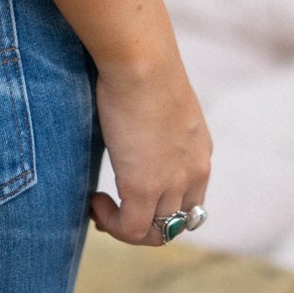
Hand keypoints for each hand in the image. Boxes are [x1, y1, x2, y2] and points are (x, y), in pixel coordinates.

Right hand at [87, 46, 211, 247]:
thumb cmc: (141, 64)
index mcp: (199, 151)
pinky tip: (94, 201)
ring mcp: (171, 183)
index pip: (190, 198)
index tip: (129, 191)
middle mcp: (193, 172)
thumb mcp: (159, 100)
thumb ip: (153, 122)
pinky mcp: (144, 187)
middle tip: (113, 207)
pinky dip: (112, 224)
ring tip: (100, 205)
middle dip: (146, 222)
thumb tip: (128, 120)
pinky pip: (131, 230)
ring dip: (126, 227)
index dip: (160, 204)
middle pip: (177, 222)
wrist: (141, 59)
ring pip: (157, 233)